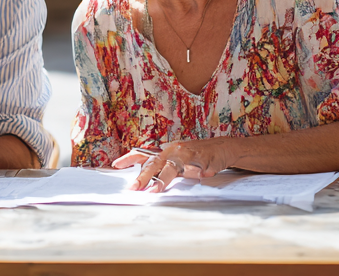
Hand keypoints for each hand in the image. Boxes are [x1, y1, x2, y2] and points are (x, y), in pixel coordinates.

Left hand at [114, 139, 234, 192]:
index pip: (144, 153)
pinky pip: (198, 169)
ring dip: (163, 180)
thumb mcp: (177, 157)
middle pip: (155, 163)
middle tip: (134, 188)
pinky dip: (198, 174)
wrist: (222, 148)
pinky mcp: (204, 161)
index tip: (116, 165)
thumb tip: (144, 178)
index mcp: (167, 150)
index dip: (130, 158)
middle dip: (143, 177)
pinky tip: (199, 176)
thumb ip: (163, 166)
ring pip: (173, 167)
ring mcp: (189, 155)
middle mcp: (175, 150)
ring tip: (155, 190)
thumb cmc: (197, 154)